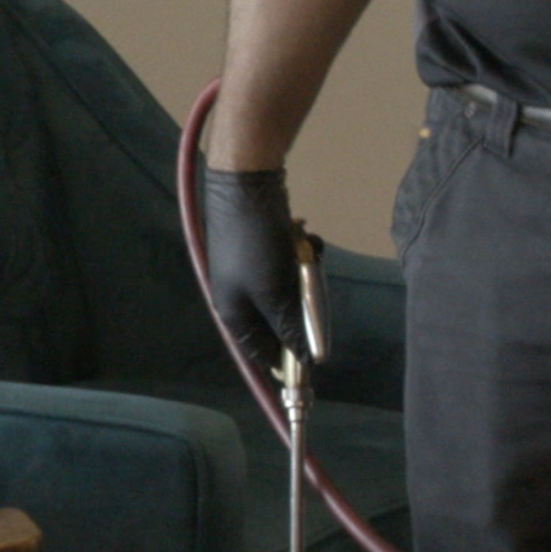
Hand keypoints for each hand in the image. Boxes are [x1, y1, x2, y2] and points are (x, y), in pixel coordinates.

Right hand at [198, 163, 308, 382]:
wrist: (245, 181)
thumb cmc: (255, 241)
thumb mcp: (274, 291)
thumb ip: (288, 326)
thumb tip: (305, 358)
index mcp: (233, 314)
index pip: (263, 353)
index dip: (289, 364)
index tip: (317, 370)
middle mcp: (239, 296)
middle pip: (281, 320)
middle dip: (302, 304)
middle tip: (311, 284)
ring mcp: (250, 271)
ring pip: (290, 290)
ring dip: (305, 275)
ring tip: (307, 252)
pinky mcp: (262, 249)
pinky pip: (289, 265)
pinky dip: (300, 255)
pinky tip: (304, 238)